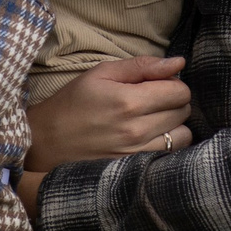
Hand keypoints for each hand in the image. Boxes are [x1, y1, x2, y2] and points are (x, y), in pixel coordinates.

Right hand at [24, 55, 190, 171]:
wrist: (47, 141)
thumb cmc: (73, 103)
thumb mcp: (101, 73)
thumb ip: (142, 66)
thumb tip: (178, 62)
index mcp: (129, 100)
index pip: (180, 91)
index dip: (172, 83)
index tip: (157, 84)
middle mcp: (137, 129)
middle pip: (183, 111)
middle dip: (174, 102)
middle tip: (153, 101)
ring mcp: (137, 152)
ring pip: (182, 135)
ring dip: (174, 125)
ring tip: (154, 120)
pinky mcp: (135, 167)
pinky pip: (170, 154)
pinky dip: (167, 143)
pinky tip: (151, 137)